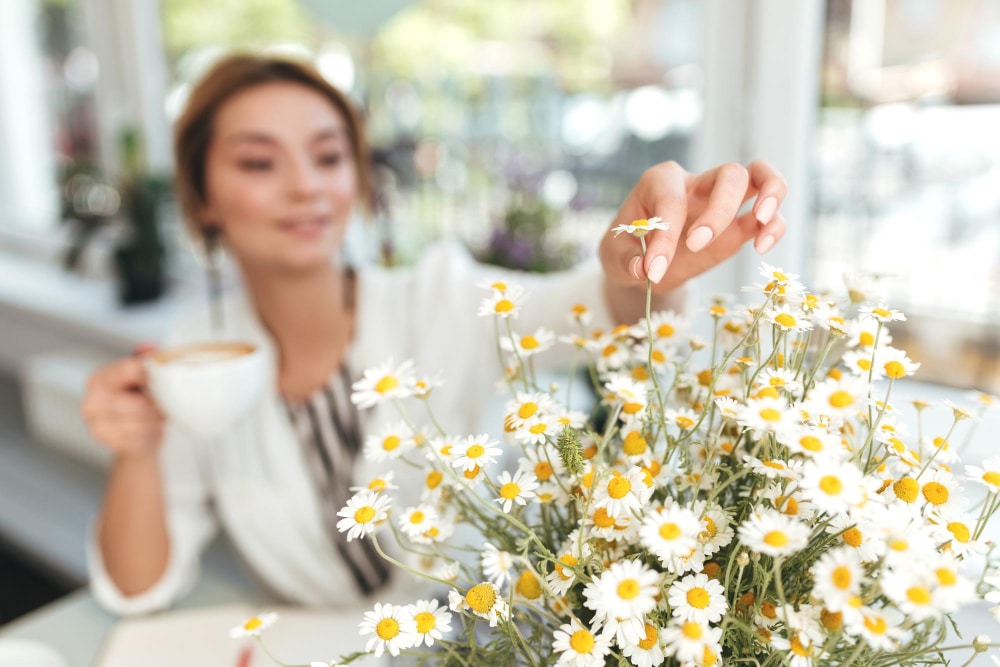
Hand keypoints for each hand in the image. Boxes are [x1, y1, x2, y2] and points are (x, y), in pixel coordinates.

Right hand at [81, 344, 164, 458]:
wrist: (135, 439)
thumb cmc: (139, 404)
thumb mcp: (142, 378)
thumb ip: (143, 360)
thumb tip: (149, 346)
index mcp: (98, 380)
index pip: (127, 370)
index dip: (151, 375)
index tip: (163, 380)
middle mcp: (91, 401)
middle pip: (137, 401)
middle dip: (155, 404)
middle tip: (161, 404)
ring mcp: (96, 424)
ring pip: (140, 419)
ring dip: (155, 419)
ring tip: (156, 416)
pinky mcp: (108, 442)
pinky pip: (138, 436)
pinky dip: (150, 433)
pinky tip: (150, 429)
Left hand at [600, 160, 787, 291]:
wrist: (643, 262)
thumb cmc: (626, 248)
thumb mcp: (614, 254)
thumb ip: (628, 259)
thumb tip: (644, 269)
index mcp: (661, 182)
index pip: (671, 201)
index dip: (664, 236)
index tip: (653, 270)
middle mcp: (697, 183)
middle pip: (730, 173)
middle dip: (719, 210)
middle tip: (696, 244)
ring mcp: (722, 202)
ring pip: (760, 176)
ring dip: (771, 193)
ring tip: (762, 219)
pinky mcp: (739, 226)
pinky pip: (770, 216)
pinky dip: (774, 227)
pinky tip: (761, 248)